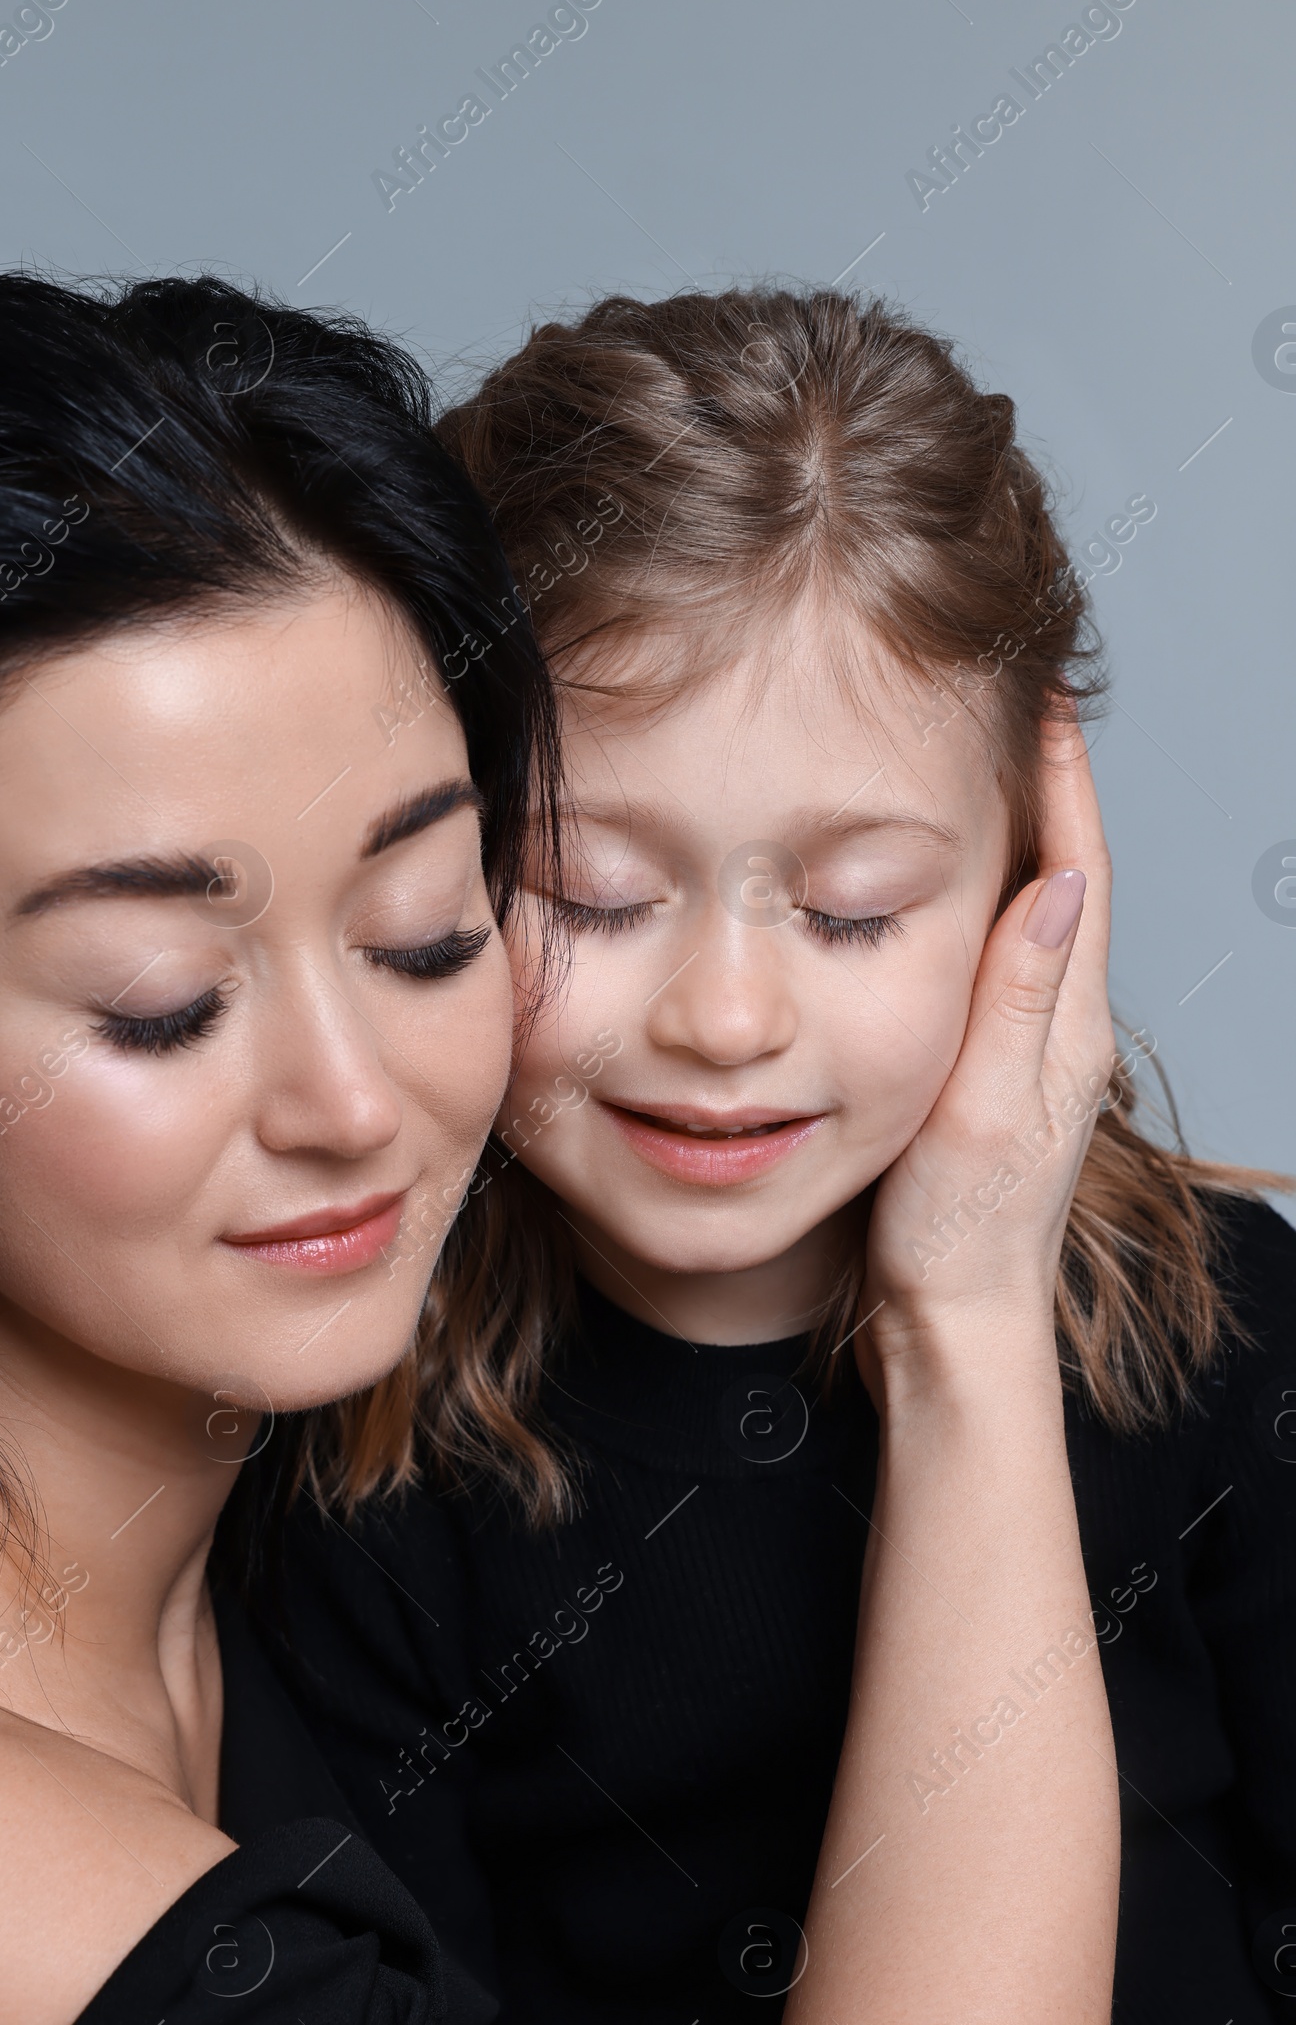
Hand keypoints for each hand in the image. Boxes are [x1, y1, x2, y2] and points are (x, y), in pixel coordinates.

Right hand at [859, 708, 1112, 1383]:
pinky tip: (946, 894)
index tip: (1042, 698)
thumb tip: (1056, 884)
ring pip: (1034, 918)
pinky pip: (1003, 962)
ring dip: (1019, 838)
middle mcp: (1061, 1031)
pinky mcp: (994, 1076)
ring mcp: (1032, 1054)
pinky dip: (984, 904)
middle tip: (1011, 706)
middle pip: (1066, 879)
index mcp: (1066, 1028)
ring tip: (985, 769)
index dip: (1063, 780)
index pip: (1077, 873)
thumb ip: (1017, 1002)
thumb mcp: (983, 1113)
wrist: (952, 1327)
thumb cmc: (960, 1238)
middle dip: (1046, 787)